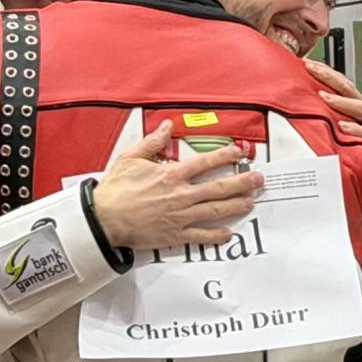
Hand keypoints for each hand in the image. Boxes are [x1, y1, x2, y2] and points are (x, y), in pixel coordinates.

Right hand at [92, 122, 264, 249]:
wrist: (103, 220)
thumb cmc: (115, 190)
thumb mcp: (130, 158)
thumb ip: (152, 142)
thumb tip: (166, 126)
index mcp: (171, 175)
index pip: (205, 163)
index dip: (224, 156)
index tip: (237, 152)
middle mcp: (181, 195)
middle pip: (219, 187)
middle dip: (242, 183)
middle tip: (258, 180)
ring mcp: (180, 216)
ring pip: (215, 210)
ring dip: (236, 205)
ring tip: (251, 202)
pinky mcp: (175, 235)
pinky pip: (201, 236)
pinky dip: (216, 235)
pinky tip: (228, 233)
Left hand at [304, 60, 361, 145]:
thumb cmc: (358, 155)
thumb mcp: (340, 134)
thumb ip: (327, 121)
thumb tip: (302, 111)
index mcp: (357, 109)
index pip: (341, 84)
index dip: (326, 72)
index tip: (307, 64)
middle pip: (349, 89)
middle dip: (329, 77)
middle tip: (312, 69)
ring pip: (359, 108)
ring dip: (340, 102)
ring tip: (323, 97)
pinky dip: (355, 129)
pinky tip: (342, 127)